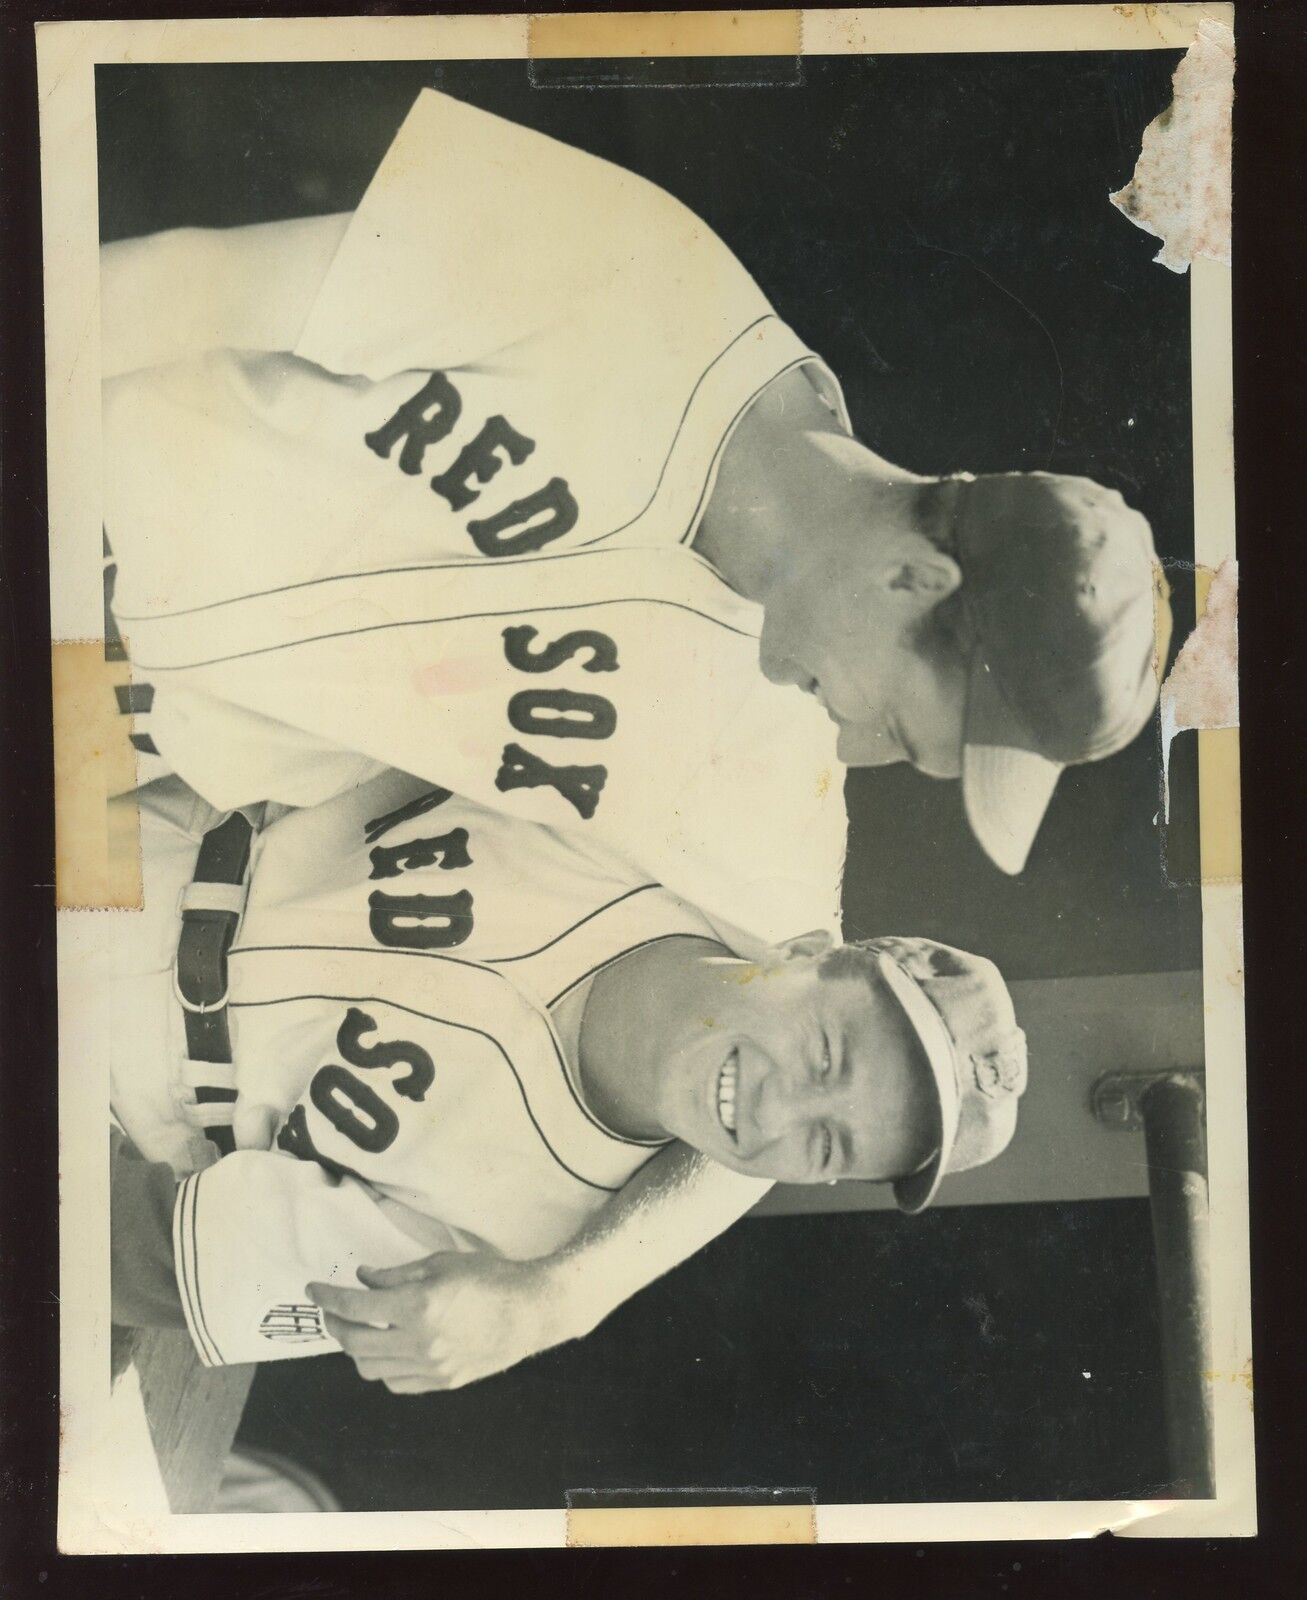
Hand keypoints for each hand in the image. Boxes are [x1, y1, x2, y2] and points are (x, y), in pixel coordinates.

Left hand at [306, 1251, 569, 1393]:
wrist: (529, 1311)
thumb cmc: (488, 1278)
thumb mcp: (440, 1263)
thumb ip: (396, 1274)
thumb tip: (362, 1278)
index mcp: (418, 1305)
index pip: (356, 1306)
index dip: (328, 1297)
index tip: (313, 1289)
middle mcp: (419, 1341)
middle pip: (354, 1342)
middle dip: (335, 1324)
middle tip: (332, 1309)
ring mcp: (430, 1367)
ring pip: (370, 1368)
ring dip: (355, 1348)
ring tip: (357, 1328)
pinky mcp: (441, 1382)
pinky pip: (395, 1382)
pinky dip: (381, 1366)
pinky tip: (386, 1348)